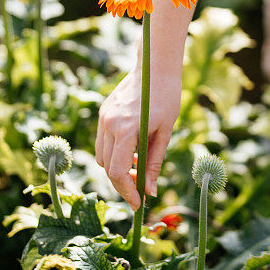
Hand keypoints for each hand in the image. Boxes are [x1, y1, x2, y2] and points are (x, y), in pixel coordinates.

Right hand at [95, 63, 180, 209]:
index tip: (138, 203)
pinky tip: (133, 146)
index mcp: (126, 129)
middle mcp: (109, 124)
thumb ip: (155, 162)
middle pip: (107, 166)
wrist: (156, 66)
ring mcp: (103, 117)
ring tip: (138, 162)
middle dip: (122, 180)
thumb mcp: (165, 132)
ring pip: (102, 155)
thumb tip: (151, 191)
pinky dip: (115, 150)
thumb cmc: (167, 97)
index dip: (127, 191)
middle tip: (141, 186)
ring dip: (117, 165)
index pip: (117, 171)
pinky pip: (104, 140)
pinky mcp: (103, 112)